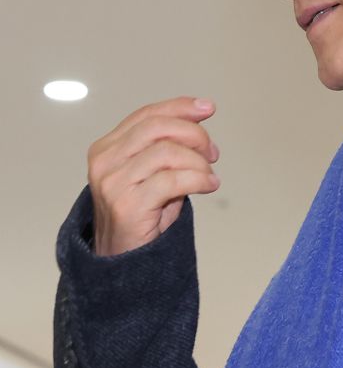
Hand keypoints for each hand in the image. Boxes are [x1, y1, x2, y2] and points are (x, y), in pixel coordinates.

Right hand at [87, 96, 219, 256]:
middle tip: (212, 152)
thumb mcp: (151, 172)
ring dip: (198, 161)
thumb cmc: (141, 215)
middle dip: (194, 134)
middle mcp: (105, 161)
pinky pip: (173, 180)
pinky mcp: (128, 205)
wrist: (122, 259)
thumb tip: (196, 119)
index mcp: (107, 148)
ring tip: (209, 174)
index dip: (179, 108)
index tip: (206, 108)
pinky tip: (209, 185)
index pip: (147, 115)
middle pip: (158, 127)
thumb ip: (166, 146)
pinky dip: (199, 179)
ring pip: (168, 152)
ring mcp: (114, 183)